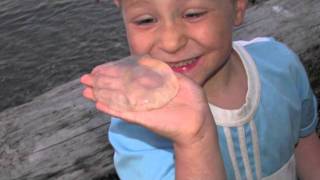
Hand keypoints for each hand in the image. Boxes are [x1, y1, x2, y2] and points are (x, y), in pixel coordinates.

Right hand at [80, 63, 214, 145]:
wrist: (198, 120)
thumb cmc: (191, 99)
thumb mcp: (179, 78)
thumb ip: (161, 70)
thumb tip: (144, 61)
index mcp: (150, 85)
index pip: (127, 77)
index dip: (112, 73)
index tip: (97, 69)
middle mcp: (143, 96)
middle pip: (118, 88)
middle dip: (101, 83)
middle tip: (84, 79)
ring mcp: (142, 107)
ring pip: (118, 100)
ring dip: (101, 95)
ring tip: (85, 91)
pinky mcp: (144, 119)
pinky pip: (125, 114)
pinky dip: (112, 109)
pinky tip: (99, 105)